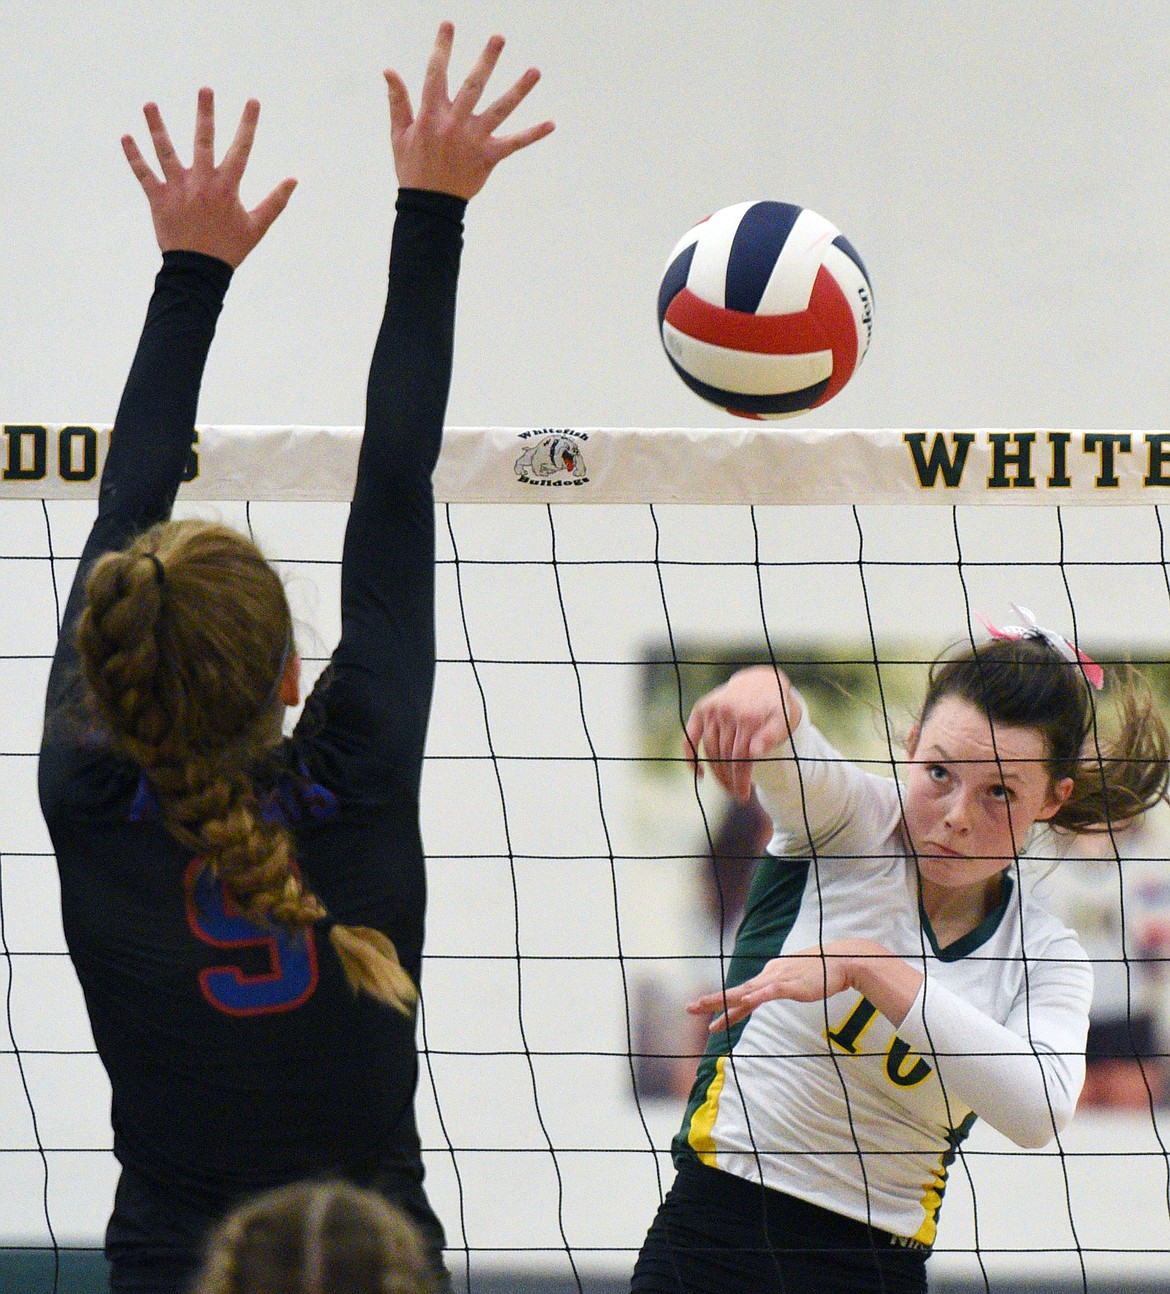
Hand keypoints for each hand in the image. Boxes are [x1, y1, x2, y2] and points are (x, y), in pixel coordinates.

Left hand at [122, 88, 296, 266]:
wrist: (199, 272)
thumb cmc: (230, 249)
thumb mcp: (257, 227)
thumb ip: (275, 202)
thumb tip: (293, 180)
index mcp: (226, 187)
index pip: (241, 149)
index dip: (248, 124)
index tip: (252, 101)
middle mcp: (201, 182)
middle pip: (203, 140)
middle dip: (205, 113)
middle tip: (205, 89)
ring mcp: (178, 189)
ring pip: (166, 151)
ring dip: (157, 126)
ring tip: (150, 104)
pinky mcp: (159, 199)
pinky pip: (143, 174)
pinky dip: (133, 155)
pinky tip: (126, 136)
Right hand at [384, 21, 553, 199]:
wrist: (430, 205)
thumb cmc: (413, 167)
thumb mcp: (399, 134)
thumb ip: (397, 101)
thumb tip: (389, 70)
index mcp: (431, 115)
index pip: (436, 74)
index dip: (442, 48)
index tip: (449, 25)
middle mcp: (454, 124)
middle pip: (473, 86)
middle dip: (486, 60)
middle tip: (499, 38)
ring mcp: (473, 140)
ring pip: (499, 110)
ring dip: (518, 90)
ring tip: (535, 71)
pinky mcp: (488, 156)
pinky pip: (514, 144)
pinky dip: (532, 134)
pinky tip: (551, 124)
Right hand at [683, 665, 801, 801]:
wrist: (760, 683)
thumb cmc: (773, 708)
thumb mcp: (782, 720)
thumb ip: (771, 736)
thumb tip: (755, 752)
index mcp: (748, 717)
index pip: (741, 758)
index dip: (740, 780)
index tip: (743, 796)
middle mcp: (728, 712)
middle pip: (725, 756)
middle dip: (729, 779)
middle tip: (734, 793)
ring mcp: (712, 711)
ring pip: (710, 750)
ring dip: (715, 772)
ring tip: (724, 785)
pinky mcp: (701, 709)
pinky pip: (690, 737)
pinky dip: (690, 757)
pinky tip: (699, 773)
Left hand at [687, 939, 884, 1032]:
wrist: (842, 961)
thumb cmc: (821, 971)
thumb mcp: (795, 980)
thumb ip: (782, 986)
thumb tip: (772, 992)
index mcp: (769, 976)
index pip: (743, 995)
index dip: (725, 1008)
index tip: (710, 1021)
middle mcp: (768, 976)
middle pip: (736, 992)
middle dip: (712, 1001)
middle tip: (690, 1008)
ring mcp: (778, 979)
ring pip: (745, 992)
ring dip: (725, 1002)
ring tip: (706, 1009)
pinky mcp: (790, 985)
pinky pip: (768, 992)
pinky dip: (755, 997)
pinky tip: (744, 1003)